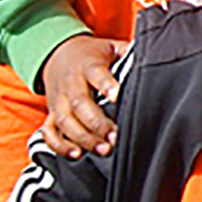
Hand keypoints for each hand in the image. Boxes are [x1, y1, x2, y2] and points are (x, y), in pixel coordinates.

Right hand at [39, 34, 127, 158]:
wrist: (58, 55)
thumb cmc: (91, 55)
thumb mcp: (110, 47)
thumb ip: (128, 53)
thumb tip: (152, 56)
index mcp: (87, 66)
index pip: (96, 74)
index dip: (106, 85)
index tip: (118, 96)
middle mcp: (70, 84)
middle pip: (80, 104)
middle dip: (97, 123)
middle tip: (114, 137)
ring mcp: (58, 101)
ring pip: (65, 121)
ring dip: (82, 138)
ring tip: (103, 149)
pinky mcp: (50, 114)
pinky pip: (49, 132)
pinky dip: (59, 145)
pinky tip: (76, 154)